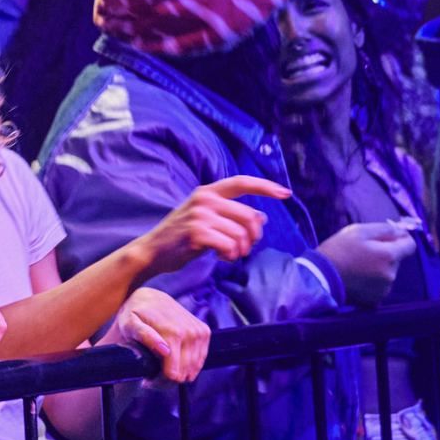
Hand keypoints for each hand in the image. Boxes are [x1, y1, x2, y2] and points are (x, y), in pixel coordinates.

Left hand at [105, 287, 209, 383]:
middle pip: (183, 375)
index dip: (158, 382)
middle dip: (167, 380)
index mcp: (173, 333)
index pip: (173, 374)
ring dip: (178, 374)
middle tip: (152, 376)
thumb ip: (143, 336)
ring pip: (193, 370)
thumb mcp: (129, 323)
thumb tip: (165, 351)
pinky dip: (188, 366)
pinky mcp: (204, 332)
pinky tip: (173, 361)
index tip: (146, 380)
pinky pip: (200, 361)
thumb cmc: (135, 313)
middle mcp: (191, 333)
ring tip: (160, 369)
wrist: (151, 297)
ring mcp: (200, 332)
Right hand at [131, 177, 284, 279]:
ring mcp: (200, 215)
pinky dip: (230, 255)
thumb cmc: (181, 236)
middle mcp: (204, 199)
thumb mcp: (205, 218)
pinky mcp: (197, 233)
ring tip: (229, 253)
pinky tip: (221, 257)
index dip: (265, 186)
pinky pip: (230, 245)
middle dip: (253, 237)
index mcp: (207, 192)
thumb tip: (262, 217)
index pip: (241, 183)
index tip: (286, 193)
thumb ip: (230, 214)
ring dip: (240, 250)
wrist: (153, 250)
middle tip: (243, 248)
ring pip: (241, 234)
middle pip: (249, 216)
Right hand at [317, 222, 417, 306]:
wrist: (319, 277)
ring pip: (388, 273)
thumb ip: (384, 229)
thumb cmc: (338, 250)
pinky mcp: (375, 300)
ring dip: (378, 267)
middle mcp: (391, 275)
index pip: (411, 245)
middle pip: (397, 259)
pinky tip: (357, 277)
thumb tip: (402, 230)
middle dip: (385, 253)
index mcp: (389, 256)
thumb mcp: (358, 231)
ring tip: (357, 265)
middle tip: (362, 251)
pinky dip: (372, 281)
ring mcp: (384, 289)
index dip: (401, 238)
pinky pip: (380, 286)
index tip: (388, 237)